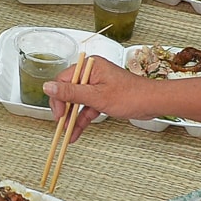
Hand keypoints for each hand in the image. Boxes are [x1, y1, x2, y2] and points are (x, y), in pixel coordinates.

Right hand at [42, 58, 162, 128]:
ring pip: (78, 102)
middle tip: (62, 124)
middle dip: (65, 110)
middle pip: (68, 92)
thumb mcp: (96, 96)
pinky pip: (87, 108)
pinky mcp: (103, 96)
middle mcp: (92, 73)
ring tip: (67, 133)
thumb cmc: (131, 96)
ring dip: (72, 118)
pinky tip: (76, 132)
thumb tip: (48, 87)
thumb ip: (71, 92)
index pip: (63, 80)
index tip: (59, 114)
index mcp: (89, 66)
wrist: (153, 103)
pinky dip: (82, 119)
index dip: (58, 98)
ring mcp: (97, 85)